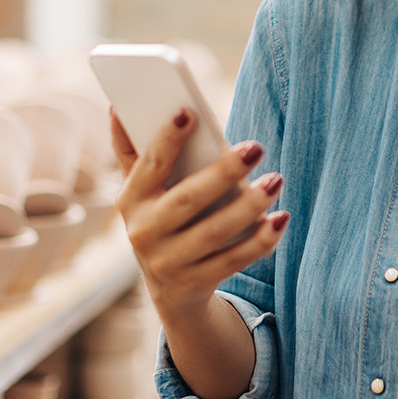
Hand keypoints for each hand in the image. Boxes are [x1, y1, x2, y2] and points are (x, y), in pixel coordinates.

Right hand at [112, 108, 287, 317]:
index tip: (189, 111)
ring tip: (275, 180)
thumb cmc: (163, 220)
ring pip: (214, 232)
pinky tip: (280, 219)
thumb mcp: (143, 192)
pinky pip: (233, 261)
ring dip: (249, 206)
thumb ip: (134, 152)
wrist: (170, 290)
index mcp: (131, 200)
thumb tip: (116, 108)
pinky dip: (260, 241)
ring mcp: (169, 262)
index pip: (149, 164)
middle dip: (223, 172)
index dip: (166, 138)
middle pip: (188, 199)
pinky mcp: (195, 284)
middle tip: (256, 147)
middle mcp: (145, 232)